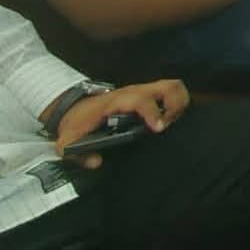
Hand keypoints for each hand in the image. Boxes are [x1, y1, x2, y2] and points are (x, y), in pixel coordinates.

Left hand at [56, 80, 188, 168]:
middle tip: (170, 126)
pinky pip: (172, 91)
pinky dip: (178, 104)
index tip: (160, 128)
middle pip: (167, 86)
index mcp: (116, 102)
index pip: (140, 100)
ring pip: (174, 86)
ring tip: (172, 124)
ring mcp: (143, 91)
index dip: (152, 112)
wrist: (76, 108)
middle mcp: (134, 92)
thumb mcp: (68, 140)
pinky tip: (170, 121)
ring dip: (180, 104)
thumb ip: (76, 153)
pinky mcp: (149, 94)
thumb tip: (97, 162)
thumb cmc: (78, 124)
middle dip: (176, 106)